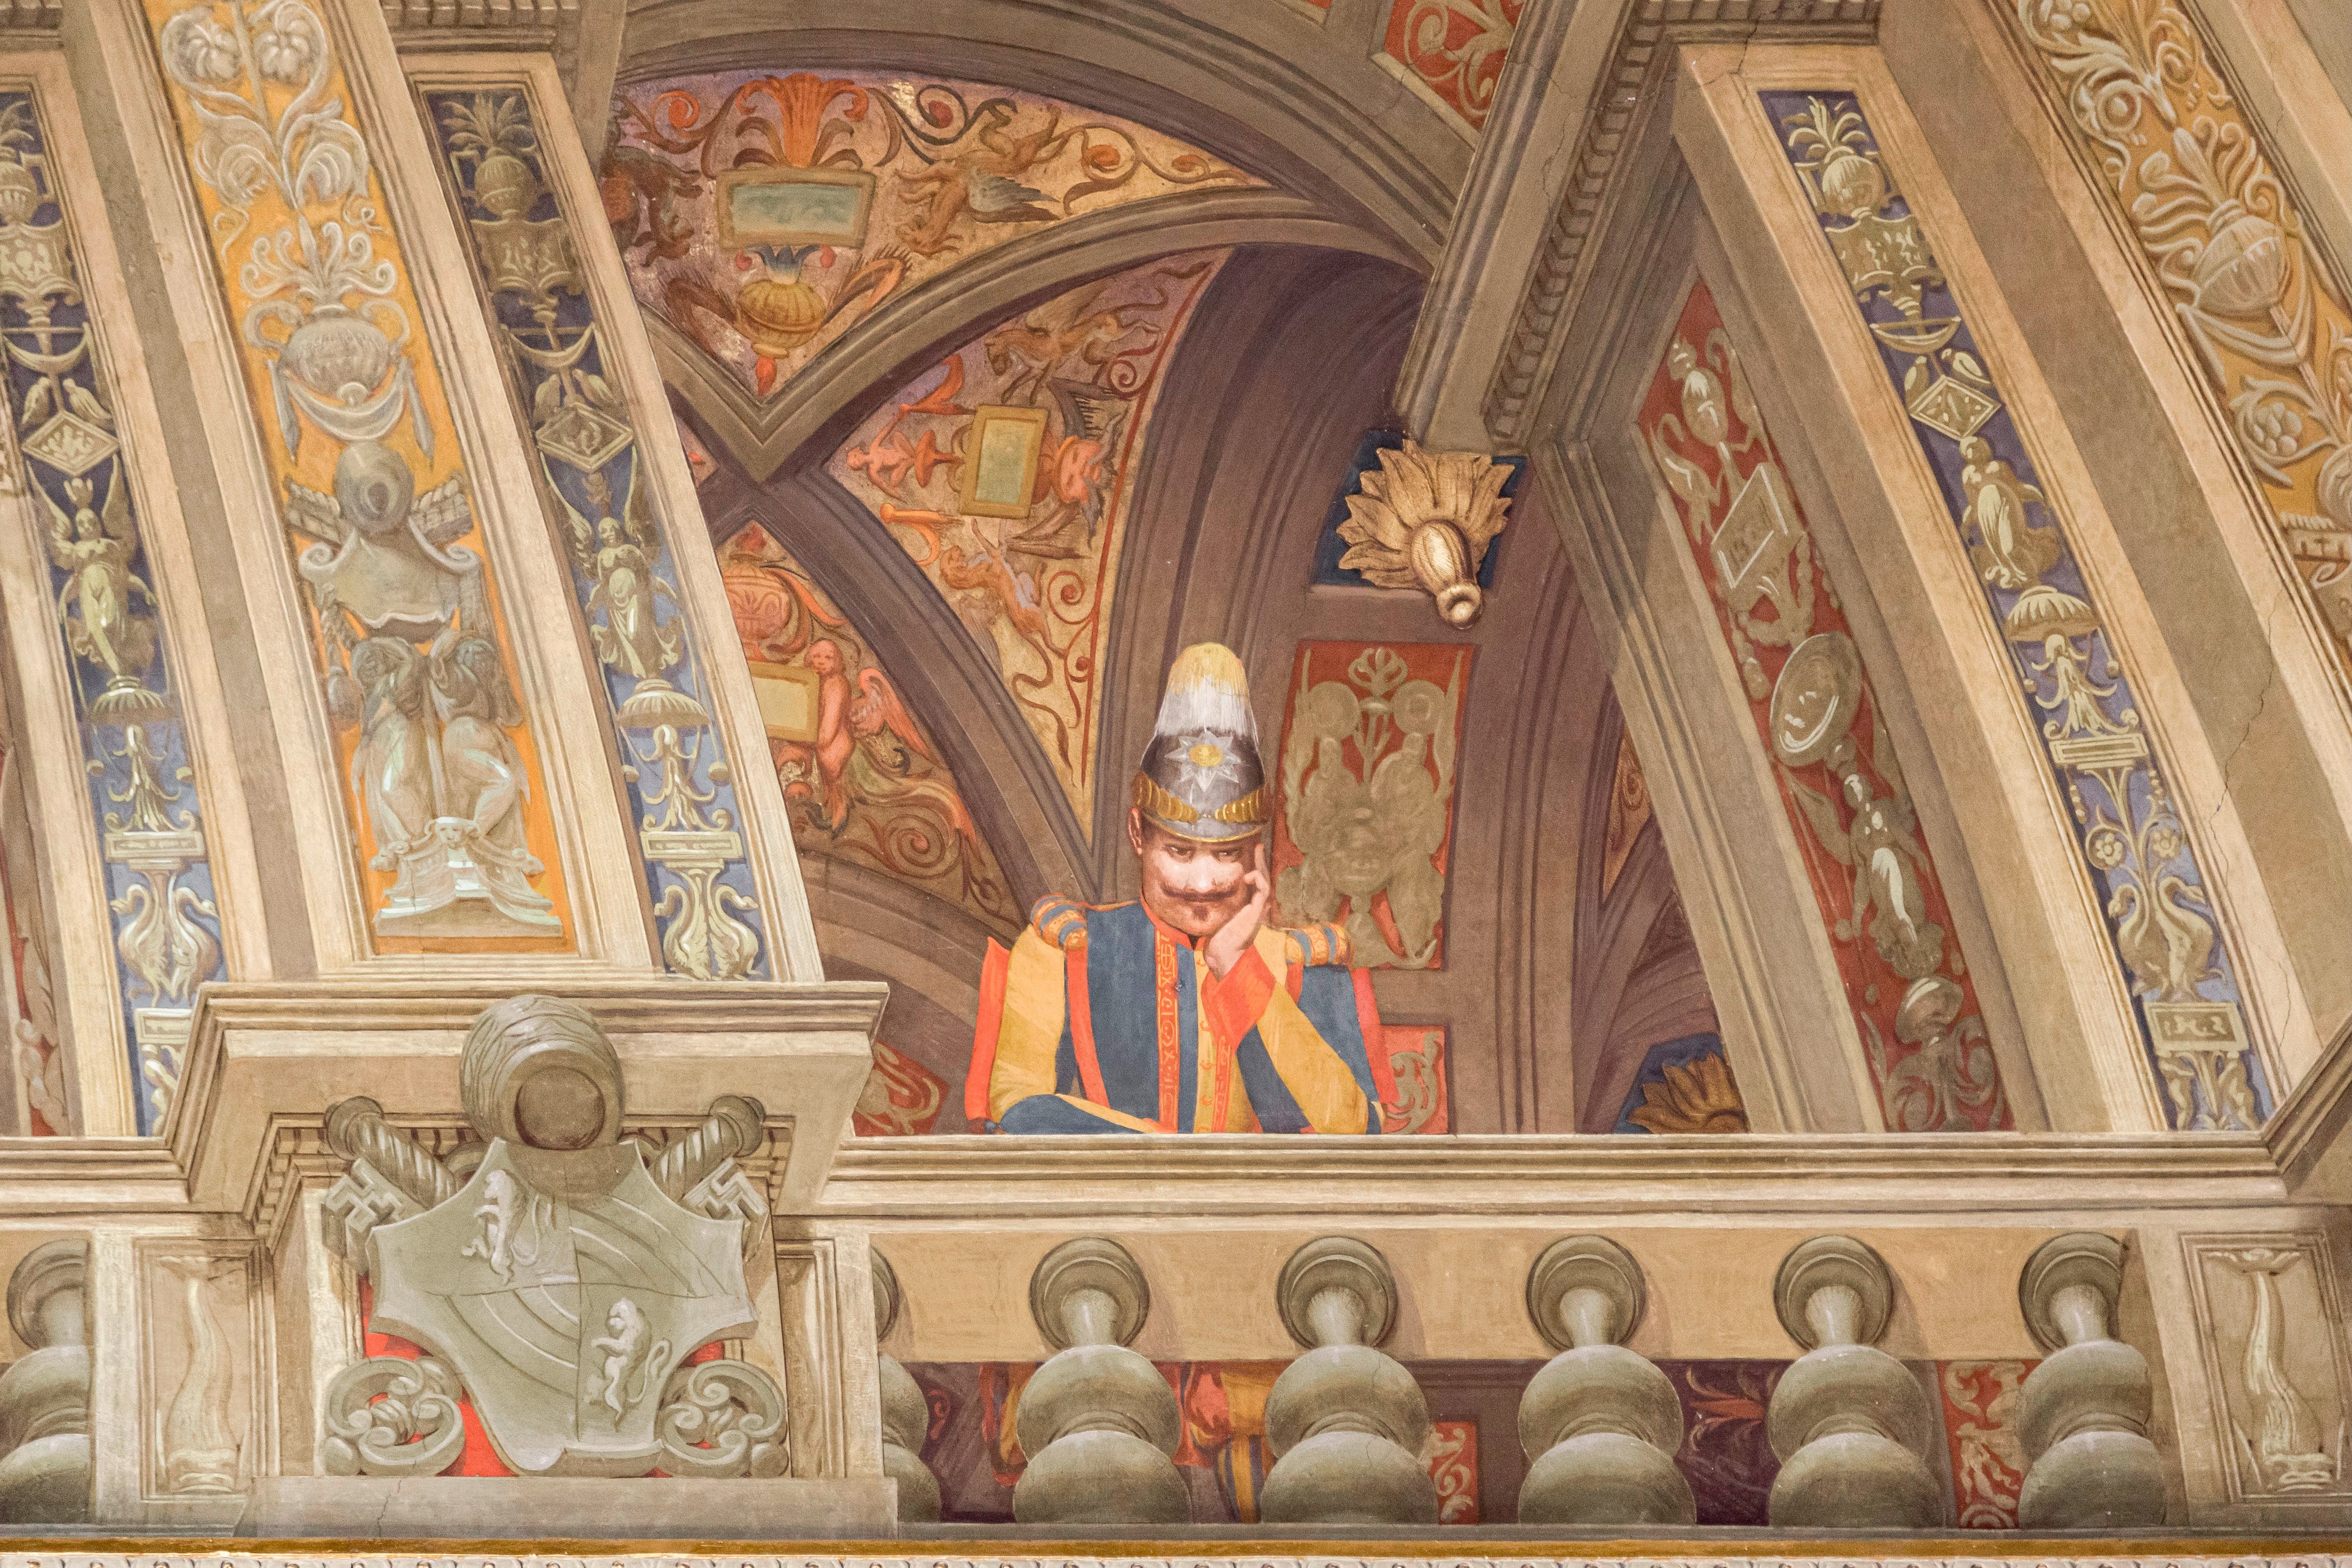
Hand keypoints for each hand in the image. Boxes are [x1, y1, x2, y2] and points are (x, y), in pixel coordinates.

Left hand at [1203, 841, 1269, 978]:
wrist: (1223, 955)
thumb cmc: (1217, 941)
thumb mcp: (1217, 917)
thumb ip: (1216, 907)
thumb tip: (1200, 896)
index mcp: (1249, 909)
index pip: (1255, 885)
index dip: (1254, 870)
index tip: (1249, 857)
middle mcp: (1256, 908)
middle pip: (1263, 880)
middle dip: (1261, 862)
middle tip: (1259, 846)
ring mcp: (1259, 909)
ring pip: (1266, 881)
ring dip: (1262, 865)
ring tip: (1258, 851)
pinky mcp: (1257, 911)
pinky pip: (1264, 889)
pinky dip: (1258, 879)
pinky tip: (1248, 875)